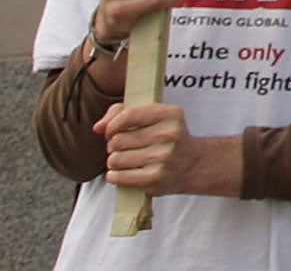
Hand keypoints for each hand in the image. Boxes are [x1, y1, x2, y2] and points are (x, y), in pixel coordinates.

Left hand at [96, 102, 235, 195]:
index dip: (112, 125)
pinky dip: (115, 175)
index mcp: (170, 114)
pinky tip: (126, 172)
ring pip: (115, 159)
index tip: (112, 132)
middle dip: (114, 145)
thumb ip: (122, 113)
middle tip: (125, 148)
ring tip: (127, 160)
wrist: (192, 164)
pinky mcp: (154, 178)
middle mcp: (168, 135)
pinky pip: (118, 176)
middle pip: (117, 140)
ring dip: (115, 161)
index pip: (127, 115)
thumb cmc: (166, 138)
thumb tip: (98, 127)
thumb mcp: (153, 117)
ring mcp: (162, 157)